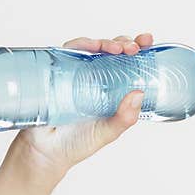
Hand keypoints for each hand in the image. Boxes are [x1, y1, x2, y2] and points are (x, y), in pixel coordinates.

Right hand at [11, 32, 153, 175]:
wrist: (47, 153)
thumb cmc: (77, 143)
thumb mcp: (107, 133)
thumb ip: (124, 118)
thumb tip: (140, 93)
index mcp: (110, 90)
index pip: (126, 65)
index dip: (138, 50)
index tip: (147, 41)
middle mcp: (94, 78)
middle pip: (111, 51)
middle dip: (124, 43)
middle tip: (135, 47)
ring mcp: (75, 73)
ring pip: (92, 48)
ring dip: (106, 43)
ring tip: (119, 49)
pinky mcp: (58, 71)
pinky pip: (69, 52)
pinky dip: (81, 45)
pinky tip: (92, 47)